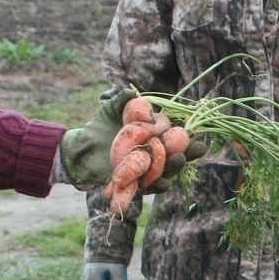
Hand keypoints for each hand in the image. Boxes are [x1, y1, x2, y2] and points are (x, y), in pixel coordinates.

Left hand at [56, 90, 207, 191]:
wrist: (82, 149)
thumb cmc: (100, 126)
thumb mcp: (111, 110)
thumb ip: (122, 100)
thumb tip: (132, 93)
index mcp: (155, 134)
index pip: (175, 135)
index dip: (186, 136)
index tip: (194, 136)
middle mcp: (155, 152)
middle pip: (178, 153)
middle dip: (188, 153)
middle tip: (196, 148)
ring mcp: (148, 169)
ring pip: (167, 170)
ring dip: (175, 166)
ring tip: (177, 159)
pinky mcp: (138, 184)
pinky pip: (152, 186)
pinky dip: (157, 185)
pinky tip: (162, 182)